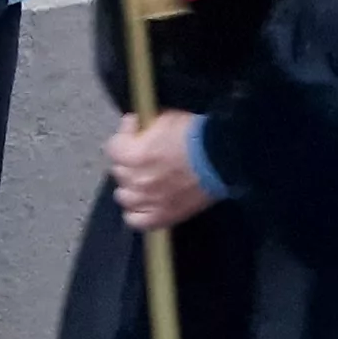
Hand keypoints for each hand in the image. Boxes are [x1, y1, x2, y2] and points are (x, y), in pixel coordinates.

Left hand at [107, 110, 212, 231]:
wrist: (224, 158)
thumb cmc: (197, 135)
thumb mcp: (167, 117)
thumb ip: (145, 123)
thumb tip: (134, 124)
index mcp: (135, 155)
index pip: (113, 148)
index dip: (124, 136)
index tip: (136, 130)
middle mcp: (137, 180)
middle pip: (118, 171)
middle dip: (128, 160)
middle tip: (144, 154)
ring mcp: (148, 201)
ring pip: (124, 197)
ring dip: (130, 186)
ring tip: (143, 179)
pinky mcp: (162, 216)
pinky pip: (135, 220)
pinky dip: (135, 212)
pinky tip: (142, 203)